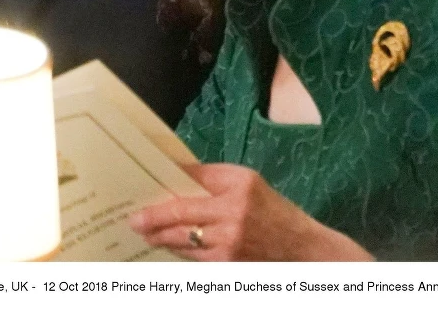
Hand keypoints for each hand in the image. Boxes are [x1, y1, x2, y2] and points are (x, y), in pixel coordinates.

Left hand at [128, 164, 372, 261]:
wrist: (302, 248)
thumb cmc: (271, 208)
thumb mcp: (245, 180)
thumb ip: (210, 176)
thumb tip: (174, 171)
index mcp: (237, 190)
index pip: (189, 190)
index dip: (162, 198)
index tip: (140, 201)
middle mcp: (233, 219)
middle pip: (181, 221)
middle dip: (154, 223)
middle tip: (135, 222)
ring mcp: (231, 247)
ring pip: (185, 243)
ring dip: (162, 239)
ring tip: (146, 234)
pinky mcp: (230, 266)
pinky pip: (196, 258)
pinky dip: (180, 252)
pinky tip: (168, 246)